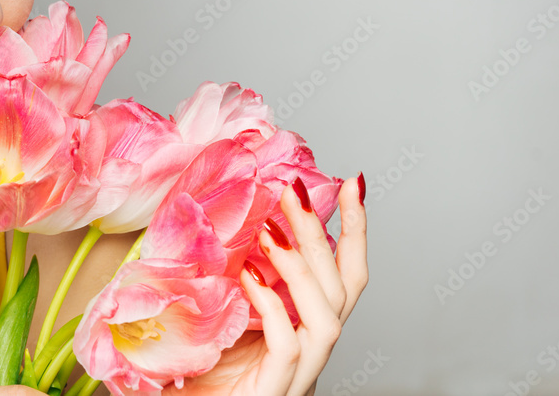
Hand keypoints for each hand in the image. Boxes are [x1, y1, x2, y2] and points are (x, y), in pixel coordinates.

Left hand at [163, 175, 367, 395]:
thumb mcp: (224, 306)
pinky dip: (273, 307)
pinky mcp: (276, 389)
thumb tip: (229, 213)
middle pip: (341, 287)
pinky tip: (249, 278)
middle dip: (321, 233)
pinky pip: (288, 345)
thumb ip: (237, 270)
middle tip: (293, 190)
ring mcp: (299, 372)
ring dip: (301, 267)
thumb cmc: (203, 365)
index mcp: (305, 324)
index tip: (351, 182)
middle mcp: (311, 347)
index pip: (345, 273)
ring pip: (327, 317)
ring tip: (270, 230)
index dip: (354, 230)